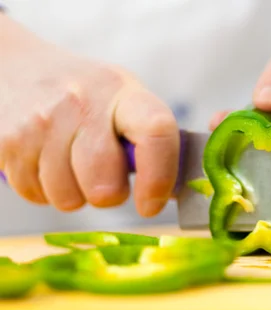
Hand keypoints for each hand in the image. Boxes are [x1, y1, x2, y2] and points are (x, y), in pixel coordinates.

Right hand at [0, 15, 178, 216]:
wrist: (16, 67)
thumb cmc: (85, 94)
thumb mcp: (123, 100)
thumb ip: (149, 139)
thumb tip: (177, 190)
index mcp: (124, 93)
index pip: (157, 133)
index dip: (159, 178)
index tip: (151, 204)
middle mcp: (82, 103)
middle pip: (104, 186)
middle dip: (109, 194)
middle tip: (105, 178)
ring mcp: (41, 122)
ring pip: (67, 198)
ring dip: (73, 194)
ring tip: (71, 164)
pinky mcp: (7, 141)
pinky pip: (34, 194)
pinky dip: (43, 190)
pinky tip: (46, 162)